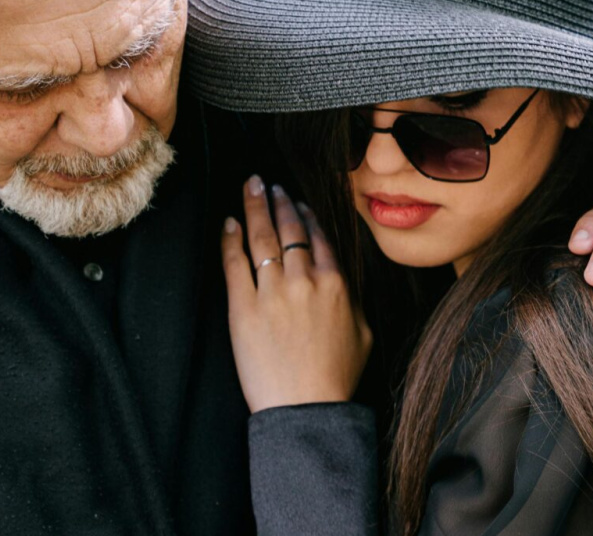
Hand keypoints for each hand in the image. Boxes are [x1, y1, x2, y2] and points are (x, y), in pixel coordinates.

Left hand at [221, 175, 371, 413]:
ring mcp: (273, 292)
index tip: (296, 201)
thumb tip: (345, 283)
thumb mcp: (362, 334)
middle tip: (268, 183)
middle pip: (289, 230)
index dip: (305, 215)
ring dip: (255, 208)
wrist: (306, 408)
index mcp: (336, 285)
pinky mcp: (244, 307)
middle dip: (278, 201)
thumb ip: (353, 301)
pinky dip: (231, 239)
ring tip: (250, 187)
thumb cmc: (336, 379)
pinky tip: (230, 222)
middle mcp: (305, 280)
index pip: (319, 238)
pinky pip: (234, 264)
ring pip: (262, 238)